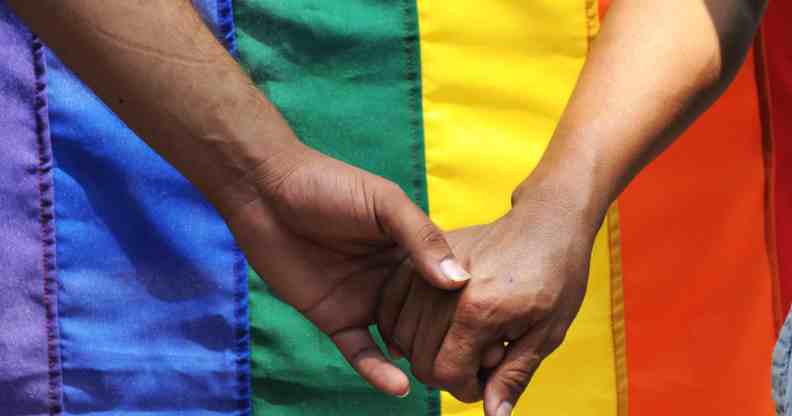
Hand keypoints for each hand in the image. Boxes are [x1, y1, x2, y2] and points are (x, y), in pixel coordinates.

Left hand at [223, 143, 469, 397]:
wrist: (267, 192)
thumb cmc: (330, 185)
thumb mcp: (385, 203)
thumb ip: (422, 238)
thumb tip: (459, 282)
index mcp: (410, 249)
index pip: (448, 283)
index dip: (471, 305)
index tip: (500, 329)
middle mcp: (392, 280)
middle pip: (428, 318)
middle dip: (451, 343)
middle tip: (483, 370)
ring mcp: (364, 301)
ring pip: (399, 340)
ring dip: (419, 361)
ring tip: (447, 385)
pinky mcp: (334, 318)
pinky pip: (359, 351)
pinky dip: (377, 371)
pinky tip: (400, 386)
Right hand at [377, 184, 601, 413]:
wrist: (547, 222)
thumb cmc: (556, 275)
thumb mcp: (547, 332)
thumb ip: (514, 374)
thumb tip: (493, 415)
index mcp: (479, 310)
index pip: (445, 373)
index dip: (464, 389)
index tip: (485, 381)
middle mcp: (446, 290)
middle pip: (419, 358)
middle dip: (445, 374)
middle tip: (476, 363)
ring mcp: (430, 269)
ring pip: (400, 332)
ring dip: (423, 349)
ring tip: (459, 341)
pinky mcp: (424, 257)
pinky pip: (391, 300)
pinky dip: (399, 322)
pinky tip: (426, 326)